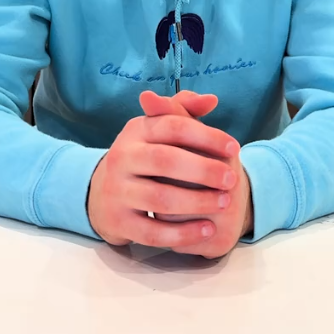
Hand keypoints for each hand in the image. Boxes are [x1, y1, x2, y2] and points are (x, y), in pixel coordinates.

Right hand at [87, 92, 239, 250]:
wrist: (99, 194)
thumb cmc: (141, 156)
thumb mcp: (154, 129)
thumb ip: (183, 111)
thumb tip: (211, 100)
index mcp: (136, 130)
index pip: (173, 126)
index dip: (206, 136)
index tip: (234, 148)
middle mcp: (122, 157)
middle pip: (165, 161)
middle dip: (203, 170)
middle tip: (231, 179)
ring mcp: (117, 191)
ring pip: (159, 198)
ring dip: (197, 202)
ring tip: (224, 203)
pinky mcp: (118, 222)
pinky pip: (152, 232)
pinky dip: (182, 233)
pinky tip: (206, 229)